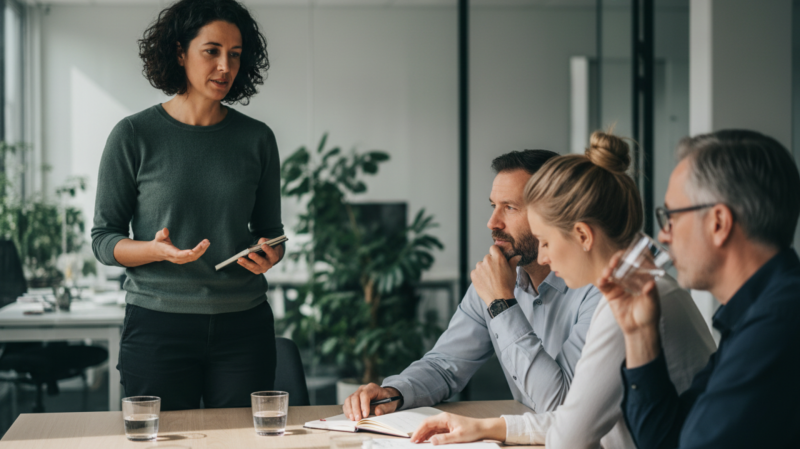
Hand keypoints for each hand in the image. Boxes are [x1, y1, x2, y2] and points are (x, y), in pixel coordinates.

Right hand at [151, 228, 208, 263]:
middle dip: (198, 250)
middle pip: (189, 256)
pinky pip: (194, 257)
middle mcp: (175, 258)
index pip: (177, 254)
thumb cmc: (159, 243)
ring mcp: (180, 260)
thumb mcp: (158, 237)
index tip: (192, 252)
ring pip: (193, 258)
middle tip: (206, 242)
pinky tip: (205, 246)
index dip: (185, 254)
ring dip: (201, 250)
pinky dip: (200, 252)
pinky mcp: (184, 259)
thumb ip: (162, 234)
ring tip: (207, 242)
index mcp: (169, 252)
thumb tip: (165, 230)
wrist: (157, 252)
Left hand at [237, 238, 281, 274]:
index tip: (263, 245)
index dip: (268, 250)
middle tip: (250, 254)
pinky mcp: (257, 271)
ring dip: (247, 263)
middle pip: (263, 262)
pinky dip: (244, 264)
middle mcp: (269, 264)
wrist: (268, 256)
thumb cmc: (268, 247)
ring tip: (240, 258)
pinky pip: (249, 268)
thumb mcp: (269, 242)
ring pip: (255, 267)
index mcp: (274, 256)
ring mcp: (263, 269)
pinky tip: (239, 260)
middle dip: (256, 258)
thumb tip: (261, 242)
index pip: (272, 253)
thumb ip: (265, 241)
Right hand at [343, 384, 401, 420]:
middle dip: (356, 409)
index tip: (365, 415)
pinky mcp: (353, 399)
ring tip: (353, 419)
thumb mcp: (390, 405)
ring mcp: (357, 393)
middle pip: (355, 397)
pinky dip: (347, 411)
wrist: (386, 397)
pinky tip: (351, 417)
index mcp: (372, 388)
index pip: (365, 394)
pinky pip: (347, 404)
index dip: (364, 405)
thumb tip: (378, 412)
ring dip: (350, 410)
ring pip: (349, 400)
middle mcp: (363, 389)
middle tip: (358, 419)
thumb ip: (384, 408)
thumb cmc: (388, 400)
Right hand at [410, 413, 505, 444]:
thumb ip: (444, 439)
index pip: (426, 423)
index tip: (413, 439)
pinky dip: (430, 436)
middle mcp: (443, 418)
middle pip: (427, 425)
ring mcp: (445, 422)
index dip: (418, 431)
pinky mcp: (448, 427)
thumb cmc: (472, 430)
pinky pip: (436, 431)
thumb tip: (432, 441)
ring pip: (430, 428)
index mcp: (444, 418)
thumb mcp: (458, 437)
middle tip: (414, 443)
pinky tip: (428, 441)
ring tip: (419, 443)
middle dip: (419, 433)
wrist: (482, 428)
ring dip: (424, 435)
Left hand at [470, 245, 519, 305]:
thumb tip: (517, 256)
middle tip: (495, 272)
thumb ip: (513, 262)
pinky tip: (485, 282)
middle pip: (487, 257)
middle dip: (490, 263)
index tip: (496, 258)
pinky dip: (479, 276)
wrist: (499, 299)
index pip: (493, 248)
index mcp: (498, 258)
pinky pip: (475, 272)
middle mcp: (487, 260)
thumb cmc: (507, 285)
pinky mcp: (473, 274)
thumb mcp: (513, 272)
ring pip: (481, 265)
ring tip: (490, 279)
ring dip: (484, 269)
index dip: (495, 252)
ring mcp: (479, 267)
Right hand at [598, 251, 661, 366]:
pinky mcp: (610, 295)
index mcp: (641, 278)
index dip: (631, 256)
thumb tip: (652, 284)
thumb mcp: (653, 303)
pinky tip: (602, 280)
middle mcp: (629, 280)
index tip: (629, 253)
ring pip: (611, 274)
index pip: (635, 263)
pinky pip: (604, 286)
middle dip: (617, 260)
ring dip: (608, 270)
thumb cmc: (649, 314)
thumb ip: (651, 293)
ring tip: (608, 271)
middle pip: (621, 265)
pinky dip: (601, 281)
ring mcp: (619, 287)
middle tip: (616, 260)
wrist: (639, 329)